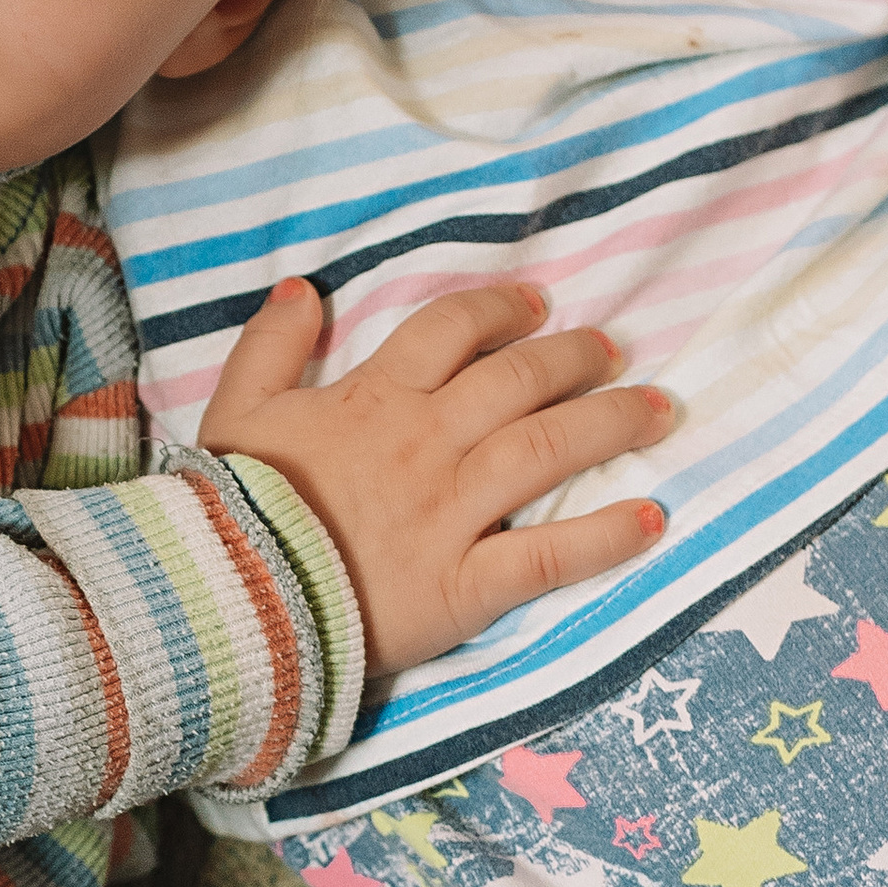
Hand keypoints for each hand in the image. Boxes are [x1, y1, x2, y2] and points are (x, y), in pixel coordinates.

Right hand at [201, 277, 669, 675]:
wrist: (229, 597)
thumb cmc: (228, 509)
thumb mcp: (233, 411)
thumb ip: (270, 346)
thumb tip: (304, 289)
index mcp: (373, 399)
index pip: (451, 332)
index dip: (500, 311)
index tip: (537, 306)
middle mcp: (425, 444)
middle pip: (518, 380)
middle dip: (574, 357)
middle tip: (612, 350)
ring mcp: (451, 512)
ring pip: (548, 449)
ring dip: (611, 423)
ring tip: (659, 410)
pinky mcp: (465, 583)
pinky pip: (548, 555)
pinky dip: (607, 537)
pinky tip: (654, 519)